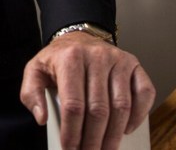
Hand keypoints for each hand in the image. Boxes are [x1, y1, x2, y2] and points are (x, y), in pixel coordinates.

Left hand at [20, 32, 154, 149]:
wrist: (78, 37)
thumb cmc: (57, 60)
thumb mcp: (35, 71)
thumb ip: (31, 94)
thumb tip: (42, 118)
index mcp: (70, 59)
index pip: (73, 104)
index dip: (72, 132)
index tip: (70, 149)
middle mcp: (97, 56)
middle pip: (98, 109)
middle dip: (93, 139)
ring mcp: (118, 60)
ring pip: (121, 106)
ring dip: (114, 134)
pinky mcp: (133, 64)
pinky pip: (144, 93)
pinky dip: (138, 115)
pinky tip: (126, 129)